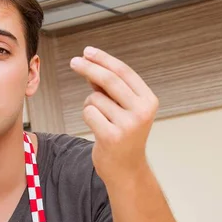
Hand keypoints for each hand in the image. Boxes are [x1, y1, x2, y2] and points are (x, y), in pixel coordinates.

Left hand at [70, 46, 158, 184]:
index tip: (87, 51)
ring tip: (100, 120)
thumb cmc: (122, 136)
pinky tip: (97, 128)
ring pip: (95, 98)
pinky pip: (89, 113)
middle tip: (74, 62)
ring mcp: (127, 125)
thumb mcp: (122, 109)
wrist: (125, 169)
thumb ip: (110, 89)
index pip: (124, 72)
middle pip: (109, 80)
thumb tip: (91, 65)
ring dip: (90, 104)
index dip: (104, 59)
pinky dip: (87, 116)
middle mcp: (141, 111)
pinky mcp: (111, 136)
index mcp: (148, 100)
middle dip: (89, 68)